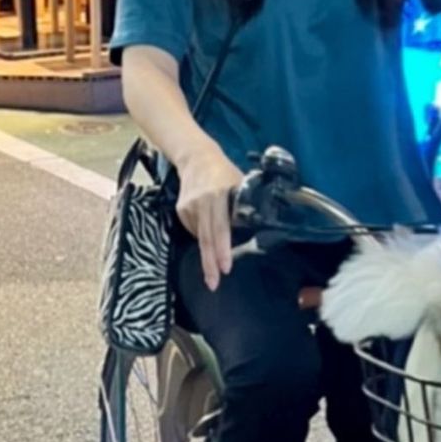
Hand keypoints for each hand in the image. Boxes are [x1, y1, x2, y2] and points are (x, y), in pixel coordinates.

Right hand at [175, 146, 243, 290]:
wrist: (196, 157)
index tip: (225, 267)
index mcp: (218, 195)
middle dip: (210, 264)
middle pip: (206, 239)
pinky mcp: (181, 211)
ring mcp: (188, 207)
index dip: (222, 249)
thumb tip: (259, 229)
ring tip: (214, 270)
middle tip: (213, 284)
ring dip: (209, 255)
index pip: (220, 228)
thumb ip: (246, 206)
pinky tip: (210, 234)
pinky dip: (204, 237)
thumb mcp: (240, 184)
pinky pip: (195, 231)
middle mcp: (201, 202)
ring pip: (201, 238)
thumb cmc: (225, 173)